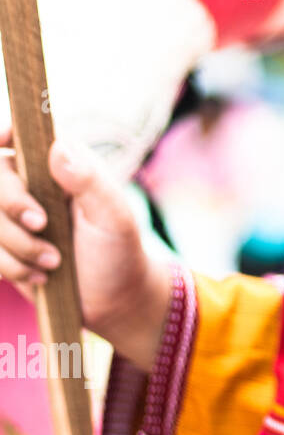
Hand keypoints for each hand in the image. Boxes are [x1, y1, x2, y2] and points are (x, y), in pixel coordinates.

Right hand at [0, 125, 171, 370]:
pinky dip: (10, 266)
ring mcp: (14, 217)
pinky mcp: (3, 246)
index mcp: (64, 166)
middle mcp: (34, 185)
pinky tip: (41, 275)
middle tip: (41, 224)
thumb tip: (58, 147)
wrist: (113, 301)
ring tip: (55, 261)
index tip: (1, 142)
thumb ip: (89, 181)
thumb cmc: (120, 252)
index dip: (4, 134)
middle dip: (11, 203)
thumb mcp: (114, 216)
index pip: (24, 135)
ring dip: (17, 244)